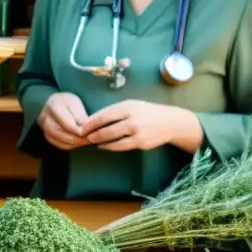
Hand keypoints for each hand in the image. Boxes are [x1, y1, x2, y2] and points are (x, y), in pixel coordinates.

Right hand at [37, 93, 89, 150]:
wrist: (60, 104)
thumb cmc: (69, 103)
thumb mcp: (76, 104)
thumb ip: (80, 116)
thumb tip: (84, 130)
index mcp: (53, 104)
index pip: (66, 122)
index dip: (78, 130)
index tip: (89, 133)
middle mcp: (44, 116)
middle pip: (59, 132)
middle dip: (75, 138)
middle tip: (88, 140)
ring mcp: (43, 127)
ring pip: (58, 140)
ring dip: (73, 143)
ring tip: (85, 141)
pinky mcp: (47, 135)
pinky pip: (58, 144)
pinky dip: (69, 145)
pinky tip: (79, 143)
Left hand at [80, 100, 202, 152]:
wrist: (169, 122)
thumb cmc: (147, 111)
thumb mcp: (132, 104)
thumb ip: (115, 110)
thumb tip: (95, 118)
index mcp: (128, 107)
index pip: (104, 115)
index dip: (91, 122)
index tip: (82, 126)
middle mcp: (132, 119)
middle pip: (106, 128)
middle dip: (92, 133)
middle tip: (83, 136)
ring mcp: (136, 133)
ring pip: (112, 139)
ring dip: (99, 141)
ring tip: (91, 141)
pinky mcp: (140, 143)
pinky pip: (120, 146)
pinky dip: (109, 147)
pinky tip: (103, 146)